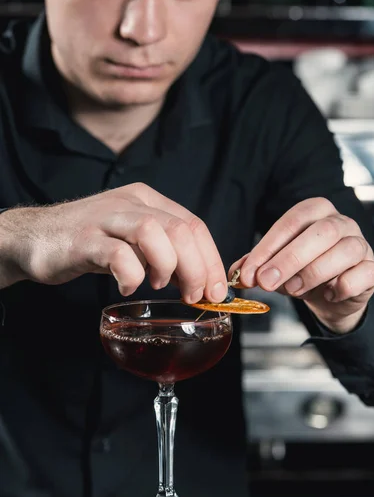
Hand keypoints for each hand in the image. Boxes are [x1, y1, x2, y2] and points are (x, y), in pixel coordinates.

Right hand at [0, 183, 227, 303]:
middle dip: (197, 268)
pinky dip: (131, 276)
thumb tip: (198, 282)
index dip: (212, 260)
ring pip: (153, 232)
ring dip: (167, 266)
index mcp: (146, 201)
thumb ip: (162, 255)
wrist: (33, 237)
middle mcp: (130, 203)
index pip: (193, 224)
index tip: (217, 291)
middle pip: (180, 229)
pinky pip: (118, 255)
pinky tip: (127, 287)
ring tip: (157, 285)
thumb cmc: (88, 243)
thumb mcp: (131, 243)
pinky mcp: (83, 239)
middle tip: (194, 295)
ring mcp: (105, 218)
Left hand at [229, 198, 373, 333]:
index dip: (268, 247)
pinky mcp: (372, 269)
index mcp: (316, 211)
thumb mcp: (275, 265)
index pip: (292, 221)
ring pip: (345, 250)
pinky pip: (363, 274)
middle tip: (266, 282)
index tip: (249, 272)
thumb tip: (237, 273)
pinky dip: (343, 286)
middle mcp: (342, 223)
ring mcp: (361, 244)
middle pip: (320, 232)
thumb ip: (256, 265)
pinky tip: (328, 294)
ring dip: (313, 273)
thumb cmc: (303, 272)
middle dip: (289, 259)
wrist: (332, 296)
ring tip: (292, 290)